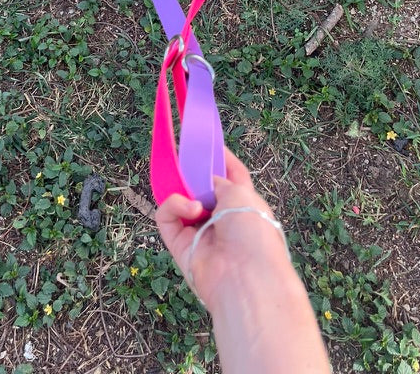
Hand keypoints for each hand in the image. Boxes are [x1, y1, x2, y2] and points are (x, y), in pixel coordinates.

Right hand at [155, 147, 288, 311]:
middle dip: (193, 174)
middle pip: (200, 188)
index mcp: (244, 203)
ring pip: (180, 201)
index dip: (220, 158)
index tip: (206, 142)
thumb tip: (203, 182)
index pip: (231, 175)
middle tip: (186, 159)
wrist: (247, 277)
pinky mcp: (180, 245)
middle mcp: (222, 218)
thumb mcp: (241, 192)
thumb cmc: (253, 231)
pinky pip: (166, 218)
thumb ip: (218, 180)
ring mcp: (199, 232)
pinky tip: (189, 209)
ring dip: (183, 192)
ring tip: (192, 193)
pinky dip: (173, 207)